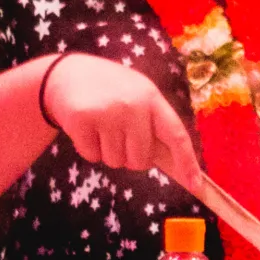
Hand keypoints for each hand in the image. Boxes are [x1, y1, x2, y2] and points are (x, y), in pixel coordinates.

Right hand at [40, 54, 203, 188]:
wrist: (64, 73)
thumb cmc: (109, 91)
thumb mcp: (137, 96)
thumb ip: (153, 124)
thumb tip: (174, 163)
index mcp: (152, 98)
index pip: (176, 135)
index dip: (187, 162)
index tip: (195, 185)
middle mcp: (133, 105)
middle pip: (141, 160)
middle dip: (130, 158)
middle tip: (118, 135)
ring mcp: (107, 112)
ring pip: (115, 161)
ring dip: (107, 152)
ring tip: (100, 126)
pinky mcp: (82, 119)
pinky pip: (92, 156)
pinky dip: (88, 149)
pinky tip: (85, 127)